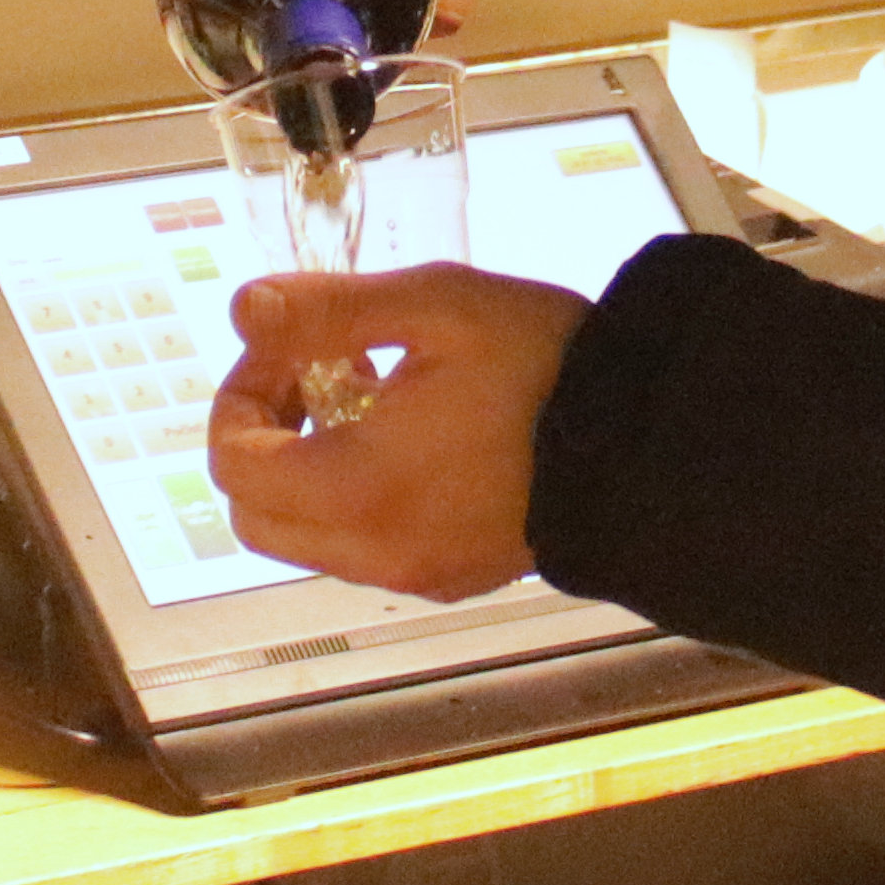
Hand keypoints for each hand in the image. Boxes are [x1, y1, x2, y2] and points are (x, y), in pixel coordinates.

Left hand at [208, 265, 584, 598]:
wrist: (651, 441)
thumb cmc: (542, 363)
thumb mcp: (437, 304)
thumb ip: (329, 309)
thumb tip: (246, 309)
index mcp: (354, 488)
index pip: (233, 464)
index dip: (240, 394)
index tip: (291, 345)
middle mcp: (372, 552)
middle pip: (257, 517)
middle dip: (264, 441)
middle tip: (319, 374)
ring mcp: (415, 575)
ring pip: (309, 539)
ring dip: (309, 471)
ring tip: (376, 397)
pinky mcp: (455, 579)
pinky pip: (366, 550)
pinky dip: (358, 500)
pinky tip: (418, 439)